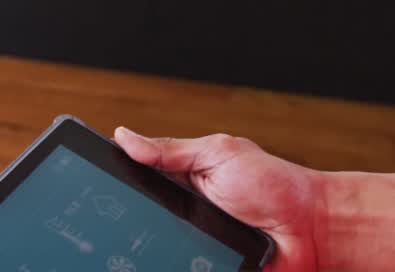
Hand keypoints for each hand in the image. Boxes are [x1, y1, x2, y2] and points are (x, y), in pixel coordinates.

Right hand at [114, 127, 322, 271]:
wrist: (313, 228)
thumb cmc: (274, 184)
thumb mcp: (219, 154)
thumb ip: (172, 150)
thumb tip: (123, 136)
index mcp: (181, 183)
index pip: (134, 185)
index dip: (110, 186)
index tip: (82, 183)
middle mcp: (182, 216)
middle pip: (136, 225)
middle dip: (122, 227)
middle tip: (108, 228)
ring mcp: (193, 247)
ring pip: (154, 252)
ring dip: (144, 251)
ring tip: (132, 253)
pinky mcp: (206, 268)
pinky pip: (179, 269)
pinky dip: (168, 265)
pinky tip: (157, 263)